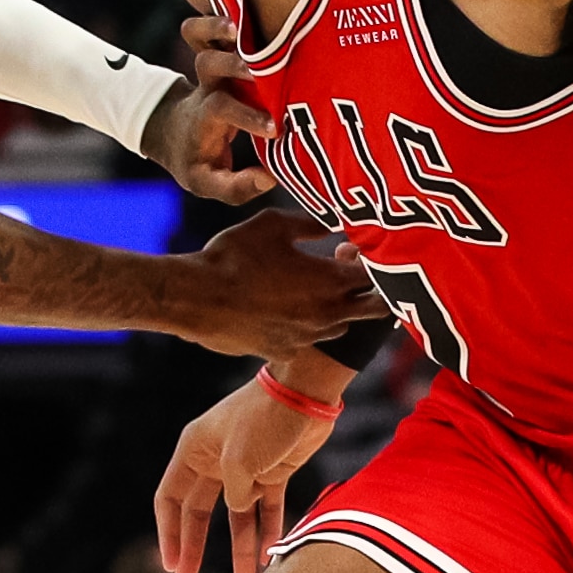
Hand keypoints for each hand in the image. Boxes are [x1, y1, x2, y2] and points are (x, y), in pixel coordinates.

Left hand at [138, 29, 276, 203]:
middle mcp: (207, 87)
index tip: (274, 129)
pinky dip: (215, 16)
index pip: (223, 110)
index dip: (247, 117)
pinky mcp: (216, 52)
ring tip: (239, 28)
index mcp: (206, 116)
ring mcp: (210, 66)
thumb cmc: (195, 159)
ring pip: (203, 40)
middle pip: (208, 66)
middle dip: (232, 64)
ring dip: (216, 29)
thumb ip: (236, 187)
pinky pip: (207, 28)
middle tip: (260, 71)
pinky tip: (241, 11)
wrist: (172, 132)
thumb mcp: (206, 182)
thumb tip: (269, 178)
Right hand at [155, 366, 344, 572]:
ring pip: (237, 518)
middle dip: (196, 549)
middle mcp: (214, 461)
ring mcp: (245, 469)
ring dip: (241, 549)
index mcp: (193, 451)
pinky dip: (269, 531)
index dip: (169, 533)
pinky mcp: (274, 473)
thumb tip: (239, 511)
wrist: (307, 393)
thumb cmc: (264, 419)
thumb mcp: (239, 462)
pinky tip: (270, 558)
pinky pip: (267, 510)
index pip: (170, 498)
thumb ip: (234, 496)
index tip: (172, 564)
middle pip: (199, 513)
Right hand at [173, 206, 383, 356]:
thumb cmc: (233, 256)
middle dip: (376, 292)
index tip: (356, 249)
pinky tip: (287, 308)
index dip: (375, 260)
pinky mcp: (285, 351)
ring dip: (340, 308)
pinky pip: (309, 339)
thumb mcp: (273, 224)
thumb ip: (311, 224)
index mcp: (330, 281)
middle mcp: (327, 314)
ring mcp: (307, 337)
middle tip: (358, 274)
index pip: (378, 275)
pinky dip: (308, 325)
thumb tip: (333, 222)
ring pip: (342, 325)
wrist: (195, 299)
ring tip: (317, 289)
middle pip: (376, 309)